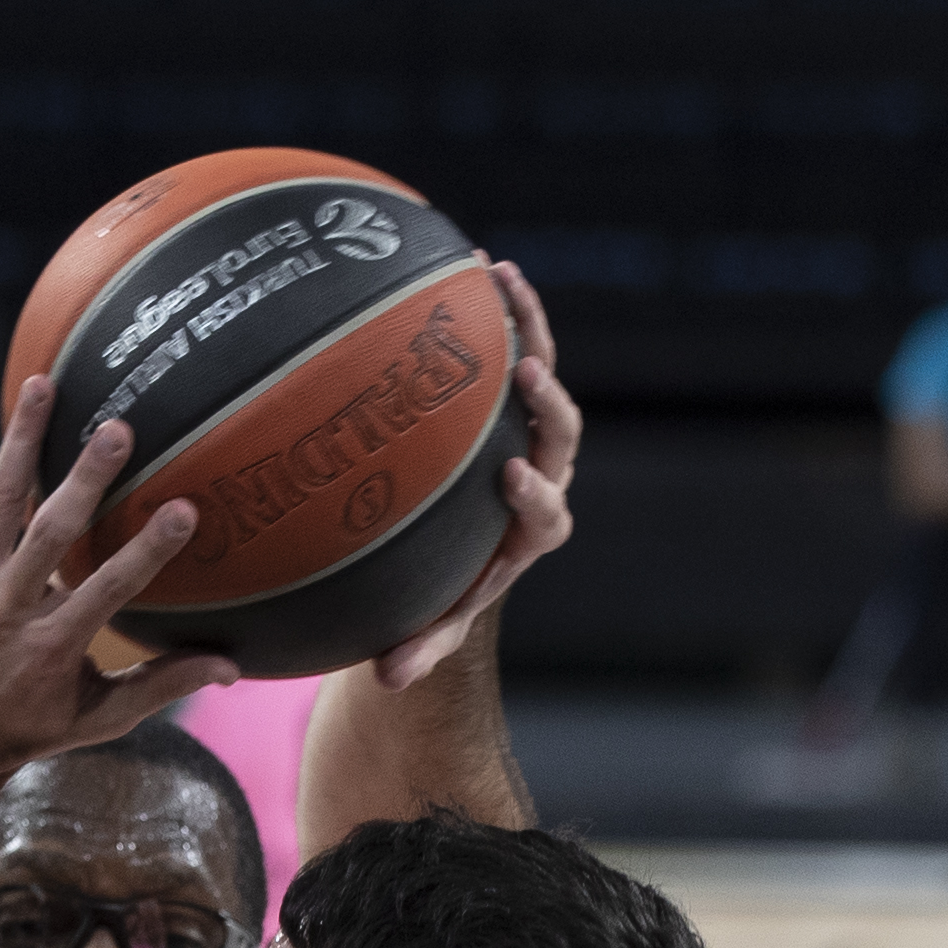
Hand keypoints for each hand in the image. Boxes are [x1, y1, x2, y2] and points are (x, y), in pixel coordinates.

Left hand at [0, 377, 238, 848]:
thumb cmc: (24, 734)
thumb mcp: (95, 720)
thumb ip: (161, 685)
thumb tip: (232, 666)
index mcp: (52, 649)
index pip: (108, 592)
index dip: (146, 551)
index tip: (183, 510)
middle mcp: (6, 610)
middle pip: (49, 534)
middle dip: (85, 480)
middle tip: (118, 428)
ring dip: (21, 439)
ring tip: (44, 384)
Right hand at [373, 262, 579, 691]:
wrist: (466, 545)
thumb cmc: (445, 584)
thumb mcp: (435, 617)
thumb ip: (420, 645)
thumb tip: (386, 680)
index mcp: (532, 532)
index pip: (547, 515)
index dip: (535, 496)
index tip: (513, 479)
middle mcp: (543, 475)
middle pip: (561, 436)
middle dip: (548, 406)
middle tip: (527, 375)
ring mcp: (531, 430)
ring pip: (543, 376)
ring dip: (531, 329)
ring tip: (503, 284)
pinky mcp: (514, 396)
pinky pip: (517, 344)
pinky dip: (506, 310)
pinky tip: (478, 267)